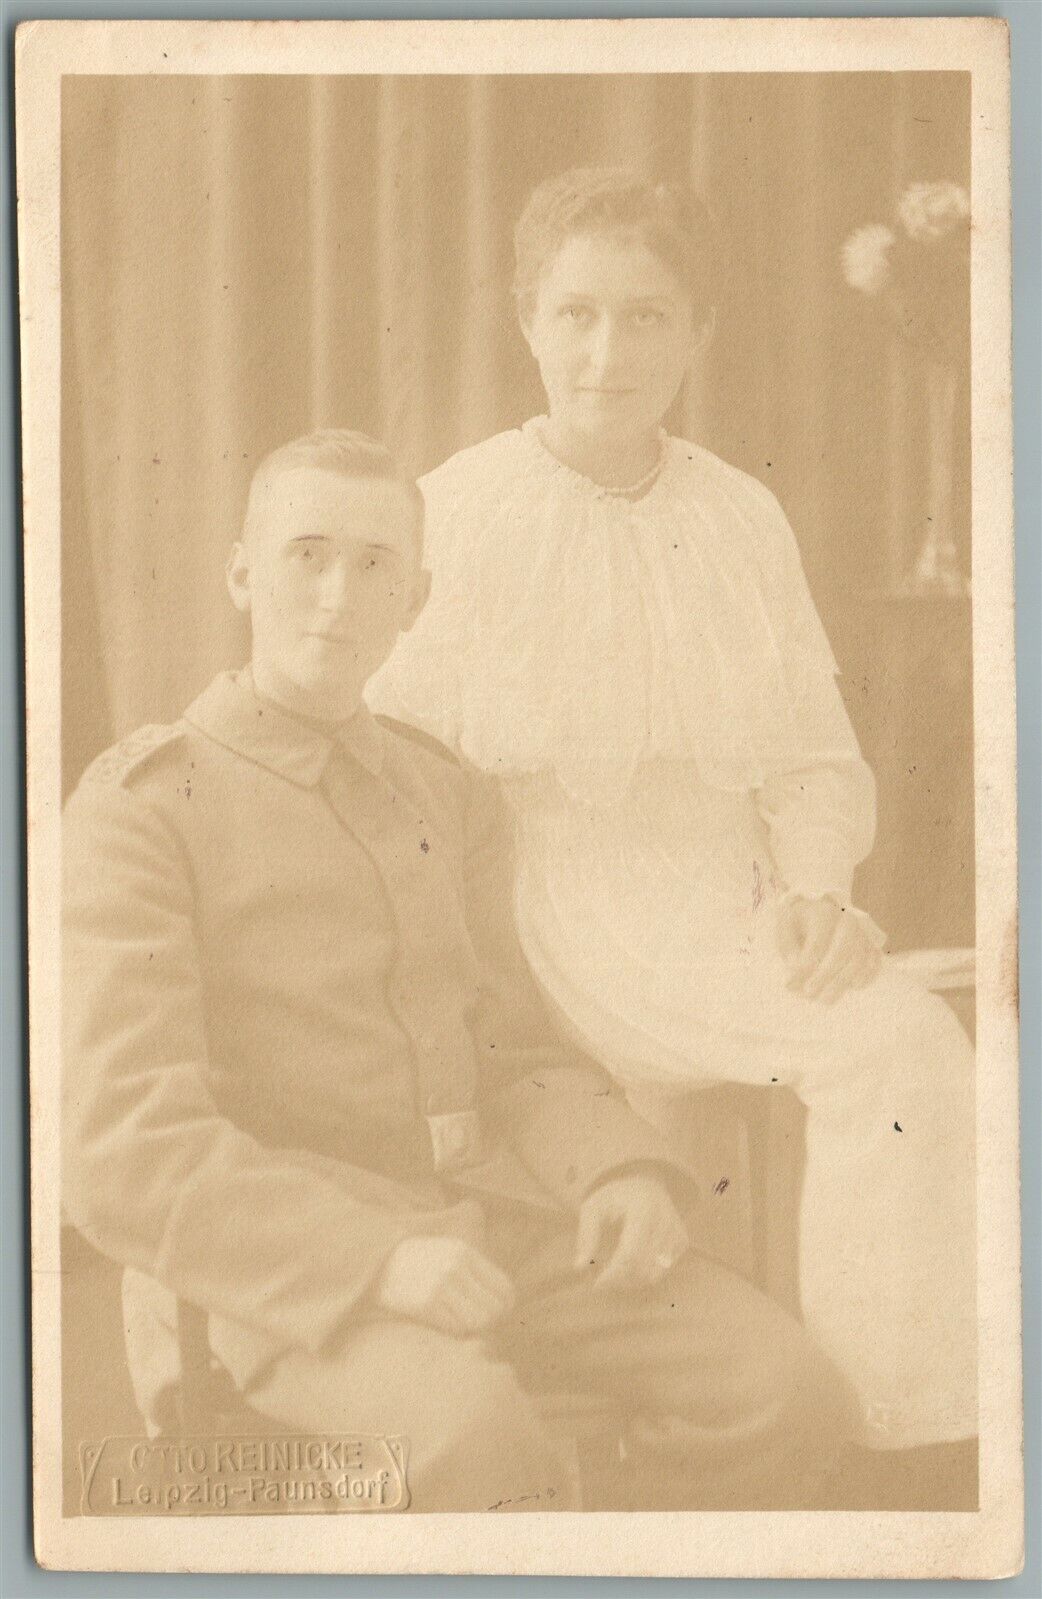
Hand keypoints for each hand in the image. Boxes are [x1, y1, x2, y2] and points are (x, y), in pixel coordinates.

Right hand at [372, 1236, 516, 1337]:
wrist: (377, 1265)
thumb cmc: (419, 1263)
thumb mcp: (449, 1251)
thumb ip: (476, 1269)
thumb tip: (505, 1302)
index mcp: (465, 1252)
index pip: (505, 1289)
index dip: (505, 1307)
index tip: (496, 1313)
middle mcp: (455, 1266)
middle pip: (494, 1309)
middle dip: (490, 1321)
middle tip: (477, 1322)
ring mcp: (440, 1284)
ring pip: (477, 1322)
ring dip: (471, 1328)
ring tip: (461, 1322)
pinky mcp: (425, 1303)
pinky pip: (456, 1328)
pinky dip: (454, 1330)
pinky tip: (443, 1322)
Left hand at [574, 1171, 687, 1292]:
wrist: (646, 1182)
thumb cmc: (616, 1197)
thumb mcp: (594, 1206)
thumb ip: (587, 1234)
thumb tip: (579, 1266)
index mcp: (642, 1208)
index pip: (630, 1253)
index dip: (613, 1273)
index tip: (597, 1283)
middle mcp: (665, 1219)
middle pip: (642, 1267)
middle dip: (620, 1280)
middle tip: (605, 1279)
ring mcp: (677, 1231)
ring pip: (655, 1274)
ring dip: (633, 1280)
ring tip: (617, 1270)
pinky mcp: (682, 1241)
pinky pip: (664, 1270)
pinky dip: (646, 1274)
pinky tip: (634, 1262)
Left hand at [776, 894, 881, 1003]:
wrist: (818, 912)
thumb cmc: (799, 924)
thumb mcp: (785, 931)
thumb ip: (789, 952)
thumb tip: (794, 976)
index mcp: (822, 913)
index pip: (818, 941)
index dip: (806, 965)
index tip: (792, 983)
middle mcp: (847, 920)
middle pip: (842, 950)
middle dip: (825, 976)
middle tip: (809, 993)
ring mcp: (862, 932)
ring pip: (859, 960)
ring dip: (842, 983)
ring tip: (825, 999)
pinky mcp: (871, 945)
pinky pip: (874, 963)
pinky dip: (865, 978)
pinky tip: (850, 988)